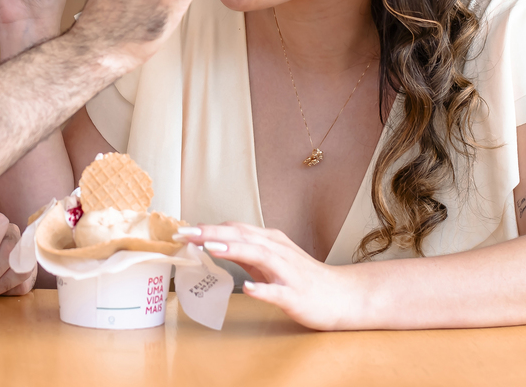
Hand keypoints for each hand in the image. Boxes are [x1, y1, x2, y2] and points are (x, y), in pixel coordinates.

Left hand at [175, 223, 358, 330]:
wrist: (343, 296)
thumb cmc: (303, 278)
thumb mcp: (271, 260)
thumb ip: (245, 251)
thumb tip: (213, 244)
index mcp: (270, 242)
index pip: (235, 229)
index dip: (208, 228)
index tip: (182, 230)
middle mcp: (278, 252)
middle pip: (243, 237)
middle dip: (212, 234)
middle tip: (185, 233)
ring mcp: (288, 273)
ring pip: (259, 256)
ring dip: (234, 250)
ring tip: (210, 248)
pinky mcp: (296, 295)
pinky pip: (278, 292)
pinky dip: (263, 289)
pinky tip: (249, 289)